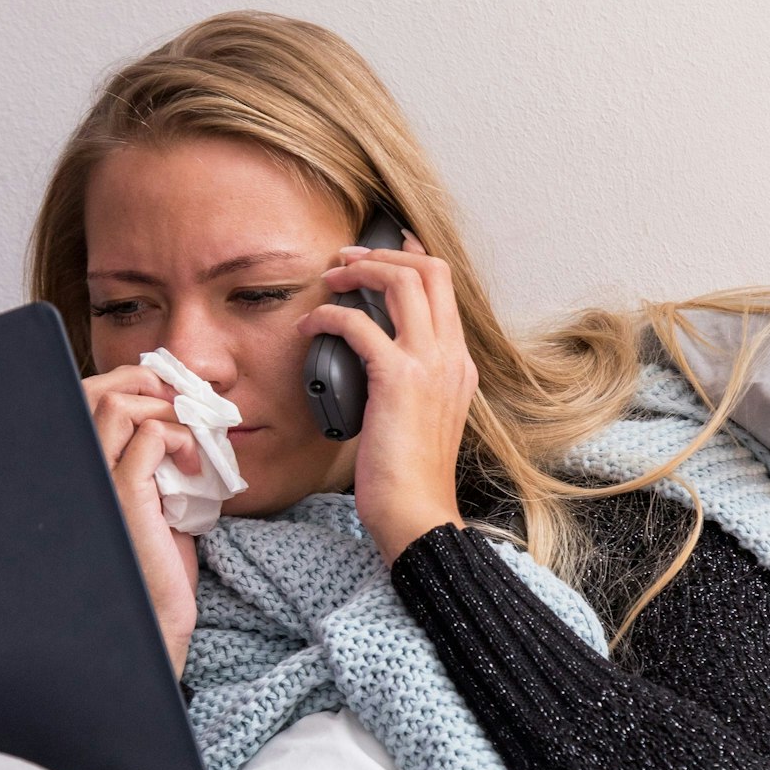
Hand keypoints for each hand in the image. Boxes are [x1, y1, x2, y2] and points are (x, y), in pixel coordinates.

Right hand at [79, 366, 202, 676]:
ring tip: (192, 441)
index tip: (172, 397)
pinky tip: (196, 466)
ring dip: (166, 410)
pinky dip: (181, 438)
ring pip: (119, 404)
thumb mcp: (154, 497)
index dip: (130, 382)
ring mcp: (95, 481)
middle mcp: (77, 470)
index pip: (87, 395)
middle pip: (98, 389)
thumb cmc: (158, 564)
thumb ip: (151, 457)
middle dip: (148, 384)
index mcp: (80, 468)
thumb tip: (177, 407)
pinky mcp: (123, 496)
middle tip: (186, 409)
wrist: (157, 618)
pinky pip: (150, 435)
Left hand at [297, 229, 477, 564]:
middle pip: (430, 271)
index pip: (445, 288)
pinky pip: (359, 324)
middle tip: (346, 260)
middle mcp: (451, 357)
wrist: (417, 515)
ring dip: (360, 270)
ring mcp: (430, 365)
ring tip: (330, 279)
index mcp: (459, 365)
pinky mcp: (398, 379)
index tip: (380, 253)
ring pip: (403, 282)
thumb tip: (373, 360)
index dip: (411, 260)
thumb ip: (411, 383)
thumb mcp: (421, 419)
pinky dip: (329, 315)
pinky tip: (310, 326)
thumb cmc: (410, 478)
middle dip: (383, 255)